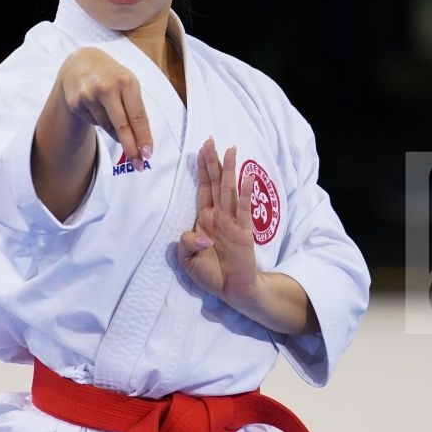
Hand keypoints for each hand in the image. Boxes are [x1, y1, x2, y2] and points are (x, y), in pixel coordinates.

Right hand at [57, 47, 153, 166]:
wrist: (80, 63)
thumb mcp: (128, 84)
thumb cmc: (112, 77)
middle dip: (131, 148)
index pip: (137, 115)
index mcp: (126, 81)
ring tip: (112, 113)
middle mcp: (107, 87)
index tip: (148, 154)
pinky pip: (95, 123)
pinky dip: (101, 122)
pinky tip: (98, 108)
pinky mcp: (76, 102)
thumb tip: (139, 143)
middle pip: (122, 126)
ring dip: (115, 131)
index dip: (143, 137)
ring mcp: (89, 95)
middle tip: (139, 165)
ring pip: (108, 127)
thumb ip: (135, 109)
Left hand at [179, 138, 259, 306]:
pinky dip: (246, 192)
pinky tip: (247, 177)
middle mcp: (219, 216)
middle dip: (213, 162)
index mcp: (204, 219)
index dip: (202, 169)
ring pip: (230, 190)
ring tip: (231, 150)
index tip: (201, 149)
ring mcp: (232, 222)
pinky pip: (244, 209)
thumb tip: (200, 236)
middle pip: (216, 183)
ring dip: (230, 170)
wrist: (231, 290)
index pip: (203, 188)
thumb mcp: (186, 260)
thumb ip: (185, 243)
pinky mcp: (244, 231)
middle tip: (211, 140)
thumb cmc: (210, 274)